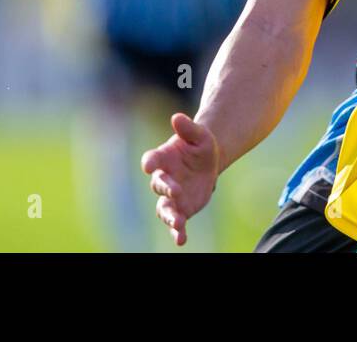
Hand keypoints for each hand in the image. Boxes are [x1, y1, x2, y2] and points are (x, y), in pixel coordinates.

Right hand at [141, 113, 220, 246]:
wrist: (207, 163)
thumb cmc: (200, 146)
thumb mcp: (200, 135)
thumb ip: (188, 128)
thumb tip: (177, 117)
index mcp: (163, 158)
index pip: (151, 160)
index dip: (150, 162)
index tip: (149, 165)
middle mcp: (163, 178)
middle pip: (158, 184)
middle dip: (165, 188)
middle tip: (175, 190)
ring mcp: (170, 196)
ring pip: (163, 208)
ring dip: (169, 215)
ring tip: (177, 222)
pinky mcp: (180, 209)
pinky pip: (175, 222)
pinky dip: (176, 231)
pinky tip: (181, 240)